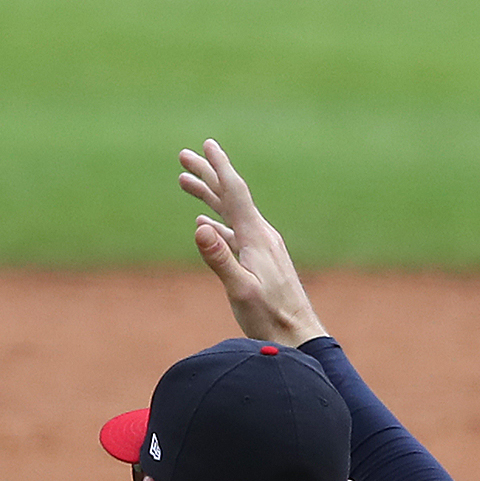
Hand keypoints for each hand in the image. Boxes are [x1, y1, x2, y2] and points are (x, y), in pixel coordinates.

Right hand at [177, 140, 328, 346]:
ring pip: (229, 214)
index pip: (234, 193)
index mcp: (256, 237)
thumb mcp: (240, 289)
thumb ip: (219, 258)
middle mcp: (260, 235)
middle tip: (183, 157)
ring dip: (207, 198)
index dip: (219, 168)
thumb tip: (198, 226)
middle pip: (230, 197)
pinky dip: (216, 224)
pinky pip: (233, 234)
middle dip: (206, 175)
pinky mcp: (259, 260)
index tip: (206, 145)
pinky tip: (205, 225)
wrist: (296, 334)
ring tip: (185, 184)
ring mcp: (261, 247)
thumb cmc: (268, 317)